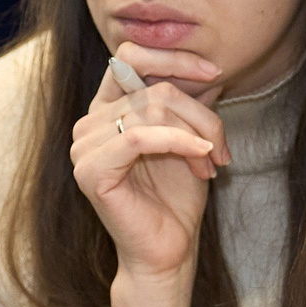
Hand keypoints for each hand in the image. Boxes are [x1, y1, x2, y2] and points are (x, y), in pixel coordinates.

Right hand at [67, 44, 228, 306]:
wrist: (168, 251)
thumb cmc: (176, 199)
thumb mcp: (190, 137)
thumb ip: (190, 100)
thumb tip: (209, 67)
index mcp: (106, 109)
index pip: (130, 55)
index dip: (173, 57)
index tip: (215, 72)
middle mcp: (89, 122)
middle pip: (153, 87)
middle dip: (200, 113)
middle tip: (220, 146)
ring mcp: (84, 146)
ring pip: (153, 109)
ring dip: (196, 134)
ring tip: (212, 162)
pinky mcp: (90, 170)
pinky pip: (140, 137)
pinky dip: (180, 143)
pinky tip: (202, 158)